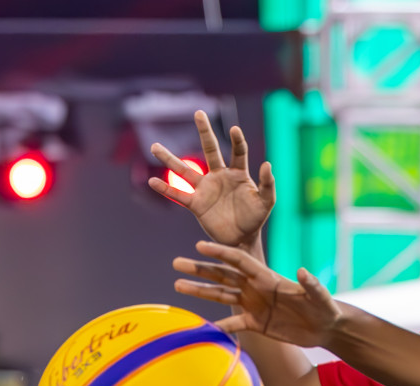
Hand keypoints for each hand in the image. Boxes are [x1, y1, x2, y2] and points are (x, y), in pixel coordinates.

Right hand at [150, 111, 274, 249]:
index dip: (237, 141)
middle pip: (210, 150)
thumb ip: (267, 184)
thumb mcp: (266, 202)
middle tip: (199, 113)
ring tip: (154, 146)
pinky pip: (178, 194)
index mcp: (238, 174)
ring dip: (169, 158)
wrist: (242, 239)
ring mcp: (206, 189)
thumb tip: (267, 164)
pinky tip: (152, 182)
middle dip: (205, 132)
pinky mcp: (197, 204)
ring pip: (185, 170)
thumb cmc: (255, 218)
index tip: (235, 129)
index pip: (238, 152)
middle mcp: (219, 176)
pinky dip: (165, 189)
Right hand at [174, 241, 336, 347]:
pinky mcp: (255, 322)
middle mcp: (256, 287)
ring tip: (177, 286)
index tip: (200, 245)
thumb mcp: (320, 297)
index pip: (239, 260)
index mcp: (268, 276)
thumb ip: (312, 285)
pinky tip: (201, 327)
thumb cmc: (325, 308)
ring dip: (200, 291)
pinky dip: (218, 325)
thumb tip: (303, 271)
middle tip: (176, 263)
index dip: (221, 252)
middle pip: (223, 275)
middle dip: (200, 269)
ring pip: (221, 295)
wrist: (326, 328)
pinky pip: (232, 322)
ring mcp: (253, 304)